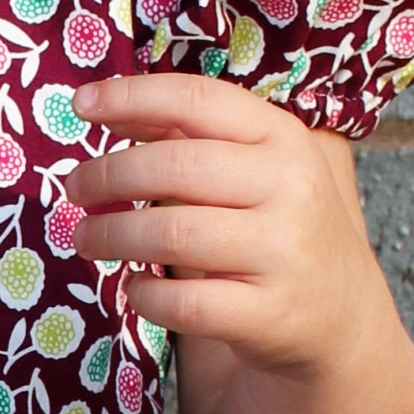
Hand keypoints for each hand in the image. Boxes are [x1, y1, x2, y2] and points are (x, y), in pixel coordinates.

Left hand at [57, 67, 413, 413]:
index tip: (82, 104)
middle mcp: (291, 188)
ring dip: (111, 234)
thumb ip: (188, 134)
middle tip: (74, 189)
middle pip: (173, 167)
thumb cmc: (274, 227)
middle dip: (107, 175)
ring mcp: (284, 253)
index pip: (198, 101)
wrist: (339, 316)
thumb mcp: (254, 167)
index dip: (133, 96)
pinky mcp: (270, 314)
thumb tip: (105, 106)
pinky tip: (134, 287)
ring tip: (87, 238)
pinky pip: (184, 302)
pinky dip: (143, 294)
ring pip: (171, 233)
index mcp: (283, 138)